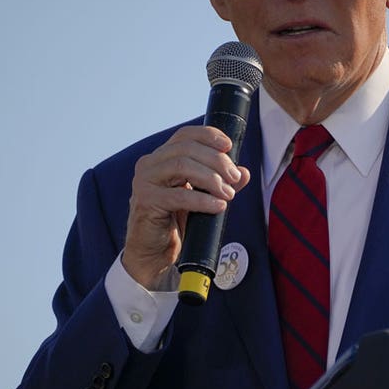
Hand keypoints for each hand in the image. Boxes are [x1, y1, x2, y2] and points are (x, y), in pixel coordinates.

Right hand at [122, 126, 250, 289]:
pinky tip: (218, 206)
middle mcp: (150, 164)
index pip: (185, 135)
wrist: (155, 253)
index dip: (208, 135)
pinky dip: (202, 200)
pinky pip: (179, 196)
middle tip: (235, 178)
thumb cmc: (176, 222)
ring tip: (228, 194)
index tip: (229, 146)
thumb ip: (221, 183)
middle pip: (187, 149)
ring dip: (211, 178)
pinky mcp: (146, 202)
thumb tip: (244, 172)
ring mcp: (145, 181)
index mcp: (162, 158)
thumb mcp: (202, 197)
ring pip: (182, 166)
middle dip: (217, 161)